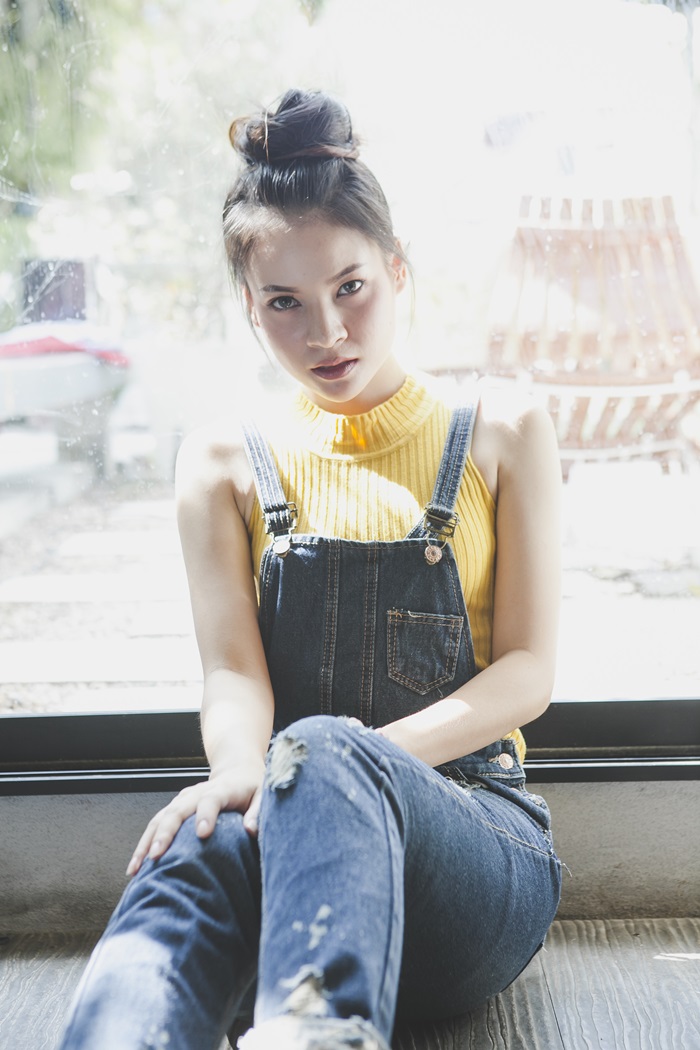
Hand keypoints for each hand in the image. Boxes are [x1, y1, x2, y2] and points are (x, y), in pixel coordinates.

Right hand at [125, 761, 264, 876]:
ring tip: (137, 867)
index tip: (202, 834)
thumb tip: (252, 830)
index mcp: (221, 790)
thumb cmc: (251, 787)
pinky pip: (155, 825)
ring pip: (160, 819)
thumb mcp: (263, 795)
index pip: (211, 800)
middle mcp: (197, 793)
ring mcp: (183, 800)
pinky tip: (136, 866)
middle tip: (157, 855)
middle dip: (165, 833)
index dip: (205, 815)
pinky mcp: (174, 808)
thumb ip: (258, 812)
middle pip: (177, 810)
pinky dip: (144, 844)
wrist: (236, 769)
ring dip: (147, 842)